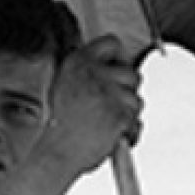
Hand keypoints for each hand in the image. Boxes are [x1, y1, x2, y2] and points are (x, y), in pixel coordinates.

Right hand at [46, 35, 142, 173]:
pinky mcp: (120, 115)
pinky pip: (137, 122)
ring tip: (108, 124)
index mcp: (79, 62)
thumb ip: (87, 72)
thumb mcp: (65, 85)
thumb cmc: (59, 125)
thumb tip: (111, 69)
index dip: (120, 58)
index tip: (119, 70)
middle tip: (114, 106)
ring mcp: (109, 94)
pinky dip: (130, 132)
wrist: (57, 151)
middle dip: (128, 91)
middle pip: (132, 73)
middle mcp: (94, 73)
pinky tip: (113, 136)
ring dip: (128, 114)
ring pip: (137, 100)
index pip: (112, 43)